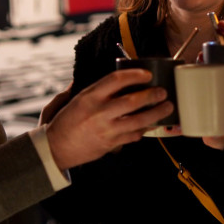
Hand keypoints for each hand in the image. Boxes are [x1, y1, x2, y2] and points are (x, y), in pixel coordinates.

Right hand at [44, 69, 173, 169]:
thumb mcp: (72, 99)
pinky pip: (133, 135)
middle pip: (132, 101)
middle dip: (152, 95)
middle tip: (163, 91)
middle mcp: (99, 112)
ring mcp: (106, 129)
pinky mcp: (110, 144)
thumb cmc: (64, 122)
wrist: (55, 149)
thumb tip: (107, 78)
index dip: (135, 75)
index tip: (146, 74)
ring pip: (138, 120)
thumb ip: (90, 88)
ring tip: (167, 106)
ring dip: (156, 113)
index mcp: (89, 96)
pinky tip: (153, 123)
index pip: (116, 79)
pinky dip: (145, 129)